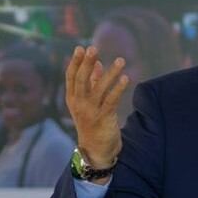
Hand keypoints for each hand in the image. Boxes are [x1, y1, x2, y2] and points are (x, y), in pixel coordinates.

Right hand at [65, 45, 128, 168]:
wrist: (96, 149)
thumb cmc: (92, 122)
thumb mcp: (88, 102)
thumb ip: (92, 82)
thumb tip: (97, 63)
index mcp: (72, 98)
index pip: (71, 77)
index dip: (75, 62)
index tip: (80, 48)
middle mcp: (79, 104)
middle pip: (82, 80)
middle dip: (86, 63)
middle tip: (93, 48)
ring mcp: (90, 111)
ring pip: (99, 89)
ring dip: (110, 73)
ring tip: (121, 60)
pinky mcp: (103, 118)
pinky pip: (111, 100)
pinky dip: (118, 88)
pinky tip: (126, 78)